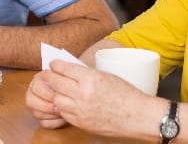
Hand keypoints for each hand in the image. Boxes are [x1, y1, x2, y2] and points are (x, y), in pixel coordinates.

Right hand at [25, 70, 67, 128]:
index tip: (57, 95)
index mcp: (38, 80)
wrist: (74, 92)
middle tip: (57, 107)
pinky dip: (53, 122)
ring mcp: (37, 106)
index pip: (35, 86)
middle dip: (45, 105)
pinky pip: (43, 123)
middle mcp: (34, 92)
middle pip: (30, 101)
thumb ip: (61, 79)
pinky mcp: (43, 117)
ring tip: (61, 113)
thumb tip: (58, 84)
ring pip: (35, 113)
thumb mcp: (66, 77)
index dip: (46, 92)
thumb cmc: (70, 84)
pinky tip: (61, 118)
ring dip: (49, 115)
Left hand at [43, 59, 162, 136]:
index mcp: (90, 78)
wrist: (139, 116)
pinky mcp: (82, 123)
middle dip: (50, 77)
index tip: (53, 64)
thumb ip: (86, 74)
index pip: (63, 68)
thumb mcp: (106, 76)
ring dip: (56, 94)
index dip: (55, 65)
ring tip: (57, 90)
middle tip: (48, 75)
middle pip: (56, 83)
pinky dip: (63, 108)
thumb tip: (69, 71)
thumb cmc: (126, 94)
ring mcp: (81, 110)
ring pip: (56, 99)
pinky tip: (66, 104)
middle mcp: (82, 93)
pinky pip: (64, 114)